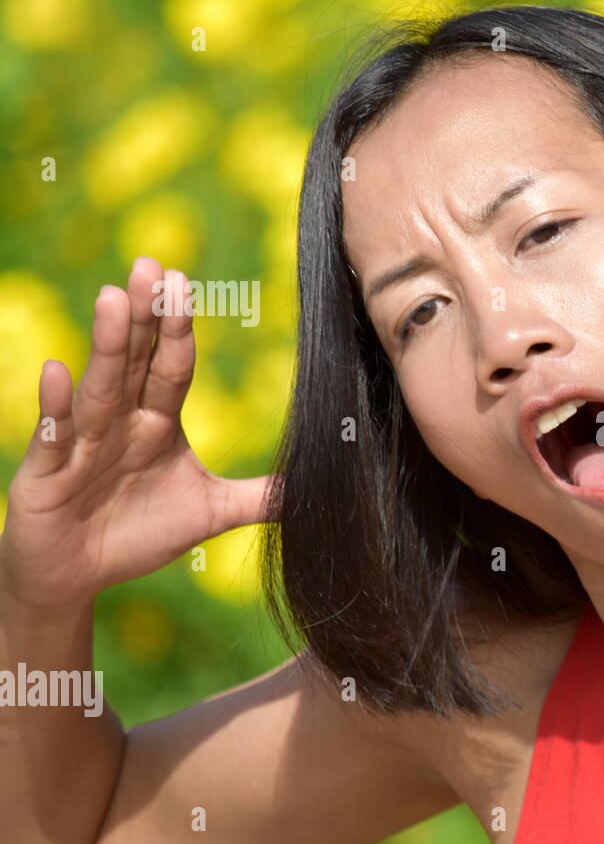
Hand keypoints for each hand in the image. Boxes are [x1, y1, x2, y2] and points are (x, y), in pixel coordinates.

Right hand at [0, 257, 274, 612]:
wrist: (75, 576)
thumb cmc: (137, 534)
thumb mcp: (210, 513)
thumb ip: (260, 497)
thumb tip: (316, 487)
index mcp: (157, 423)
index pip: (172, 368)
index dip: (179, 329)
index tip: (187, 283)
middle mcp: (119, 422)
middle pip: (135, 362)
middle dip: (146, 317)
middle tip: (154, 267)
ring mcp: (81, 443)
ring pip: (99, 388)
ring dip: (108, 345)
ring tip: (115, 298)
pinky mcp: (47, 472)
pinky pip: (53, 434)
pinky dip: (55, 406)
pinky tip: (57, 371)